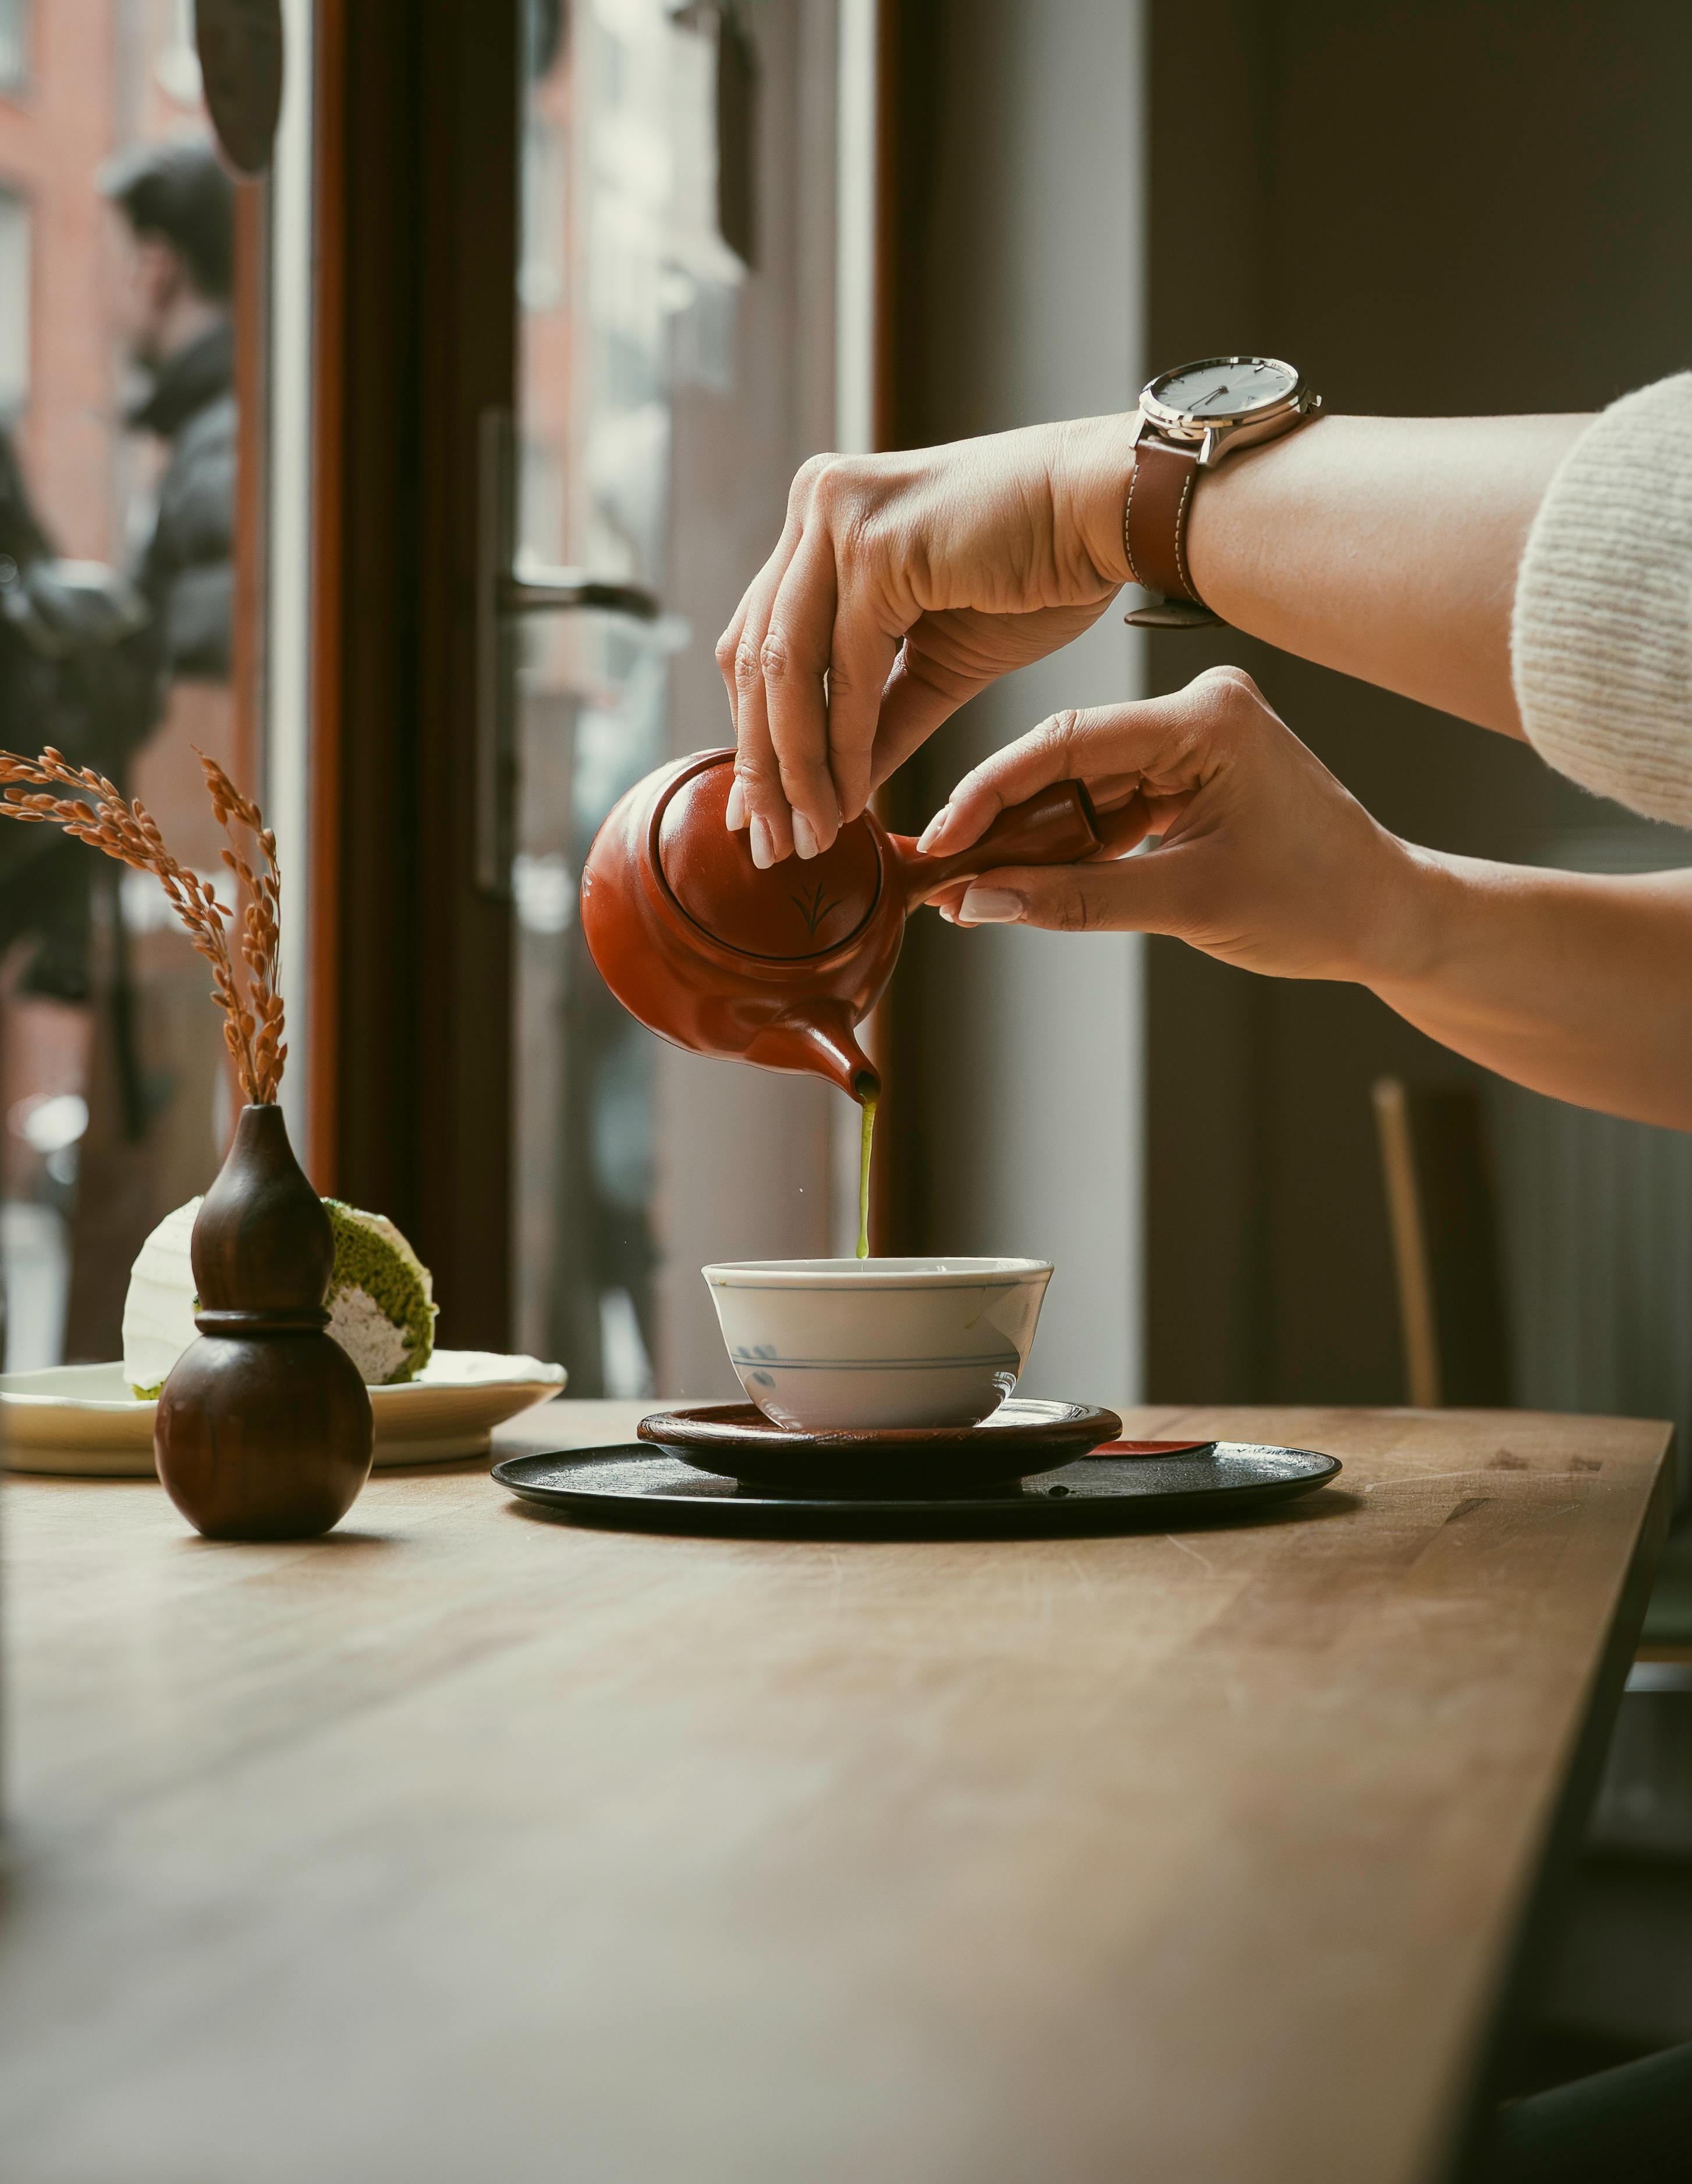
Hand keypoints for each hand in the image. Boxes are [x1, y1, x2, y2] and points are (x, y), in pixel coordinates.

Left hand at [715, 415, 1138, 865]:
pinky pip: (843, 672)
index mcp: (820, 516)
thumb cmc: (1041, 572)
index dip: (752, 731)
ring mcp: (838, 518)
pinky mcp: (874, 547)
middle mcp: (815, 504)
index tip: (759, 812)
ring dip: (794, 769)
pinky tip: (847, 800)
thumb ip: (878, 717)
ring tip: (808, 837)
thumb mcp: (938, 660)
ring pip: (784, 670)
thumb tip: (834, 791)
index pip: (756, 639)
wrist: (1111, 513)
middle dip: (761, 765)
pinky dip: (841, 746)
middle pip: (752, 658)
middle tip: (771, 846)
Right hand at [918, 667, 1432, 985]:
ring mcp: (1197, 736)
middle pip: (1067, 758)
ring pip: (1084, 783)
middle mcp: (1199, 708)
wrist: (1392, 917)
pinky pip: (1113, 800)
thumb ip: (1074, 900)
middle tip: (942, 871)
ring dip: (1034, 837)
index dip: (989, 794)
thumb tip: (980, 903)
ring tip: (975, 884)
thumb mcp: (1187, 905)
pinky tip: (1029, 877)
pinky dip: (1075, 842)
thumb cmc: (1317, 905)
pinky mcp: (1196, 767)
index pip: (1067, 743)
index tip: (938, 843)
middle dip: (1004, 820)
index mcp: (1206, 718)